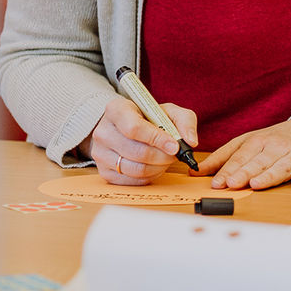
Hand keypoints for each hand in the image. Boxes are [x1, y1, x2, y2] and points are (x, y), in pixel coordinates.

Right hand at [84, 97, 198, 185]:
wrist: (126, 128)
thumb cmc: (149, 118)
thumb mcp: (169, 111)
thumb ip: (185, 121)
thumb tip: (190, 141)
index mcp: (116, 109)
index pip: (134, 128)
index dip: (157, 139)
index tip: (174, 146)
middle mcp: (102, 131)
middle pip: (136, 151)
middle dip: (162, 156)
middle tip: (175, 154)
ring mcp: (99, 153)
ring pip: (134, 169)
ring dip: (158, 167)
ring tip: (166, 159)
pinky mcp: (103, 171)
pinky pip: (130, 181)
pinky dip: (149, 176)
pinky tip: (155, 167)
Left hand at [196, 116, 290, 189]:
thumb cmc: (281, 138)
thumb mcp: (251, 141)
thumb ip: (224, 157)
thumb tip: (195, 172)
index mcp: (261, 140)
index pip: (242, 155)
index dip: (229, 168)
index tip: (217, 182)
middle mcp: (280, 145)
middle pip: (261, 161)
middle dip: (245, 172)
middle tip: (231, 183)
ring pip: (284, 165)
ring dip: (270, 175)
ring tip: (256, 184)